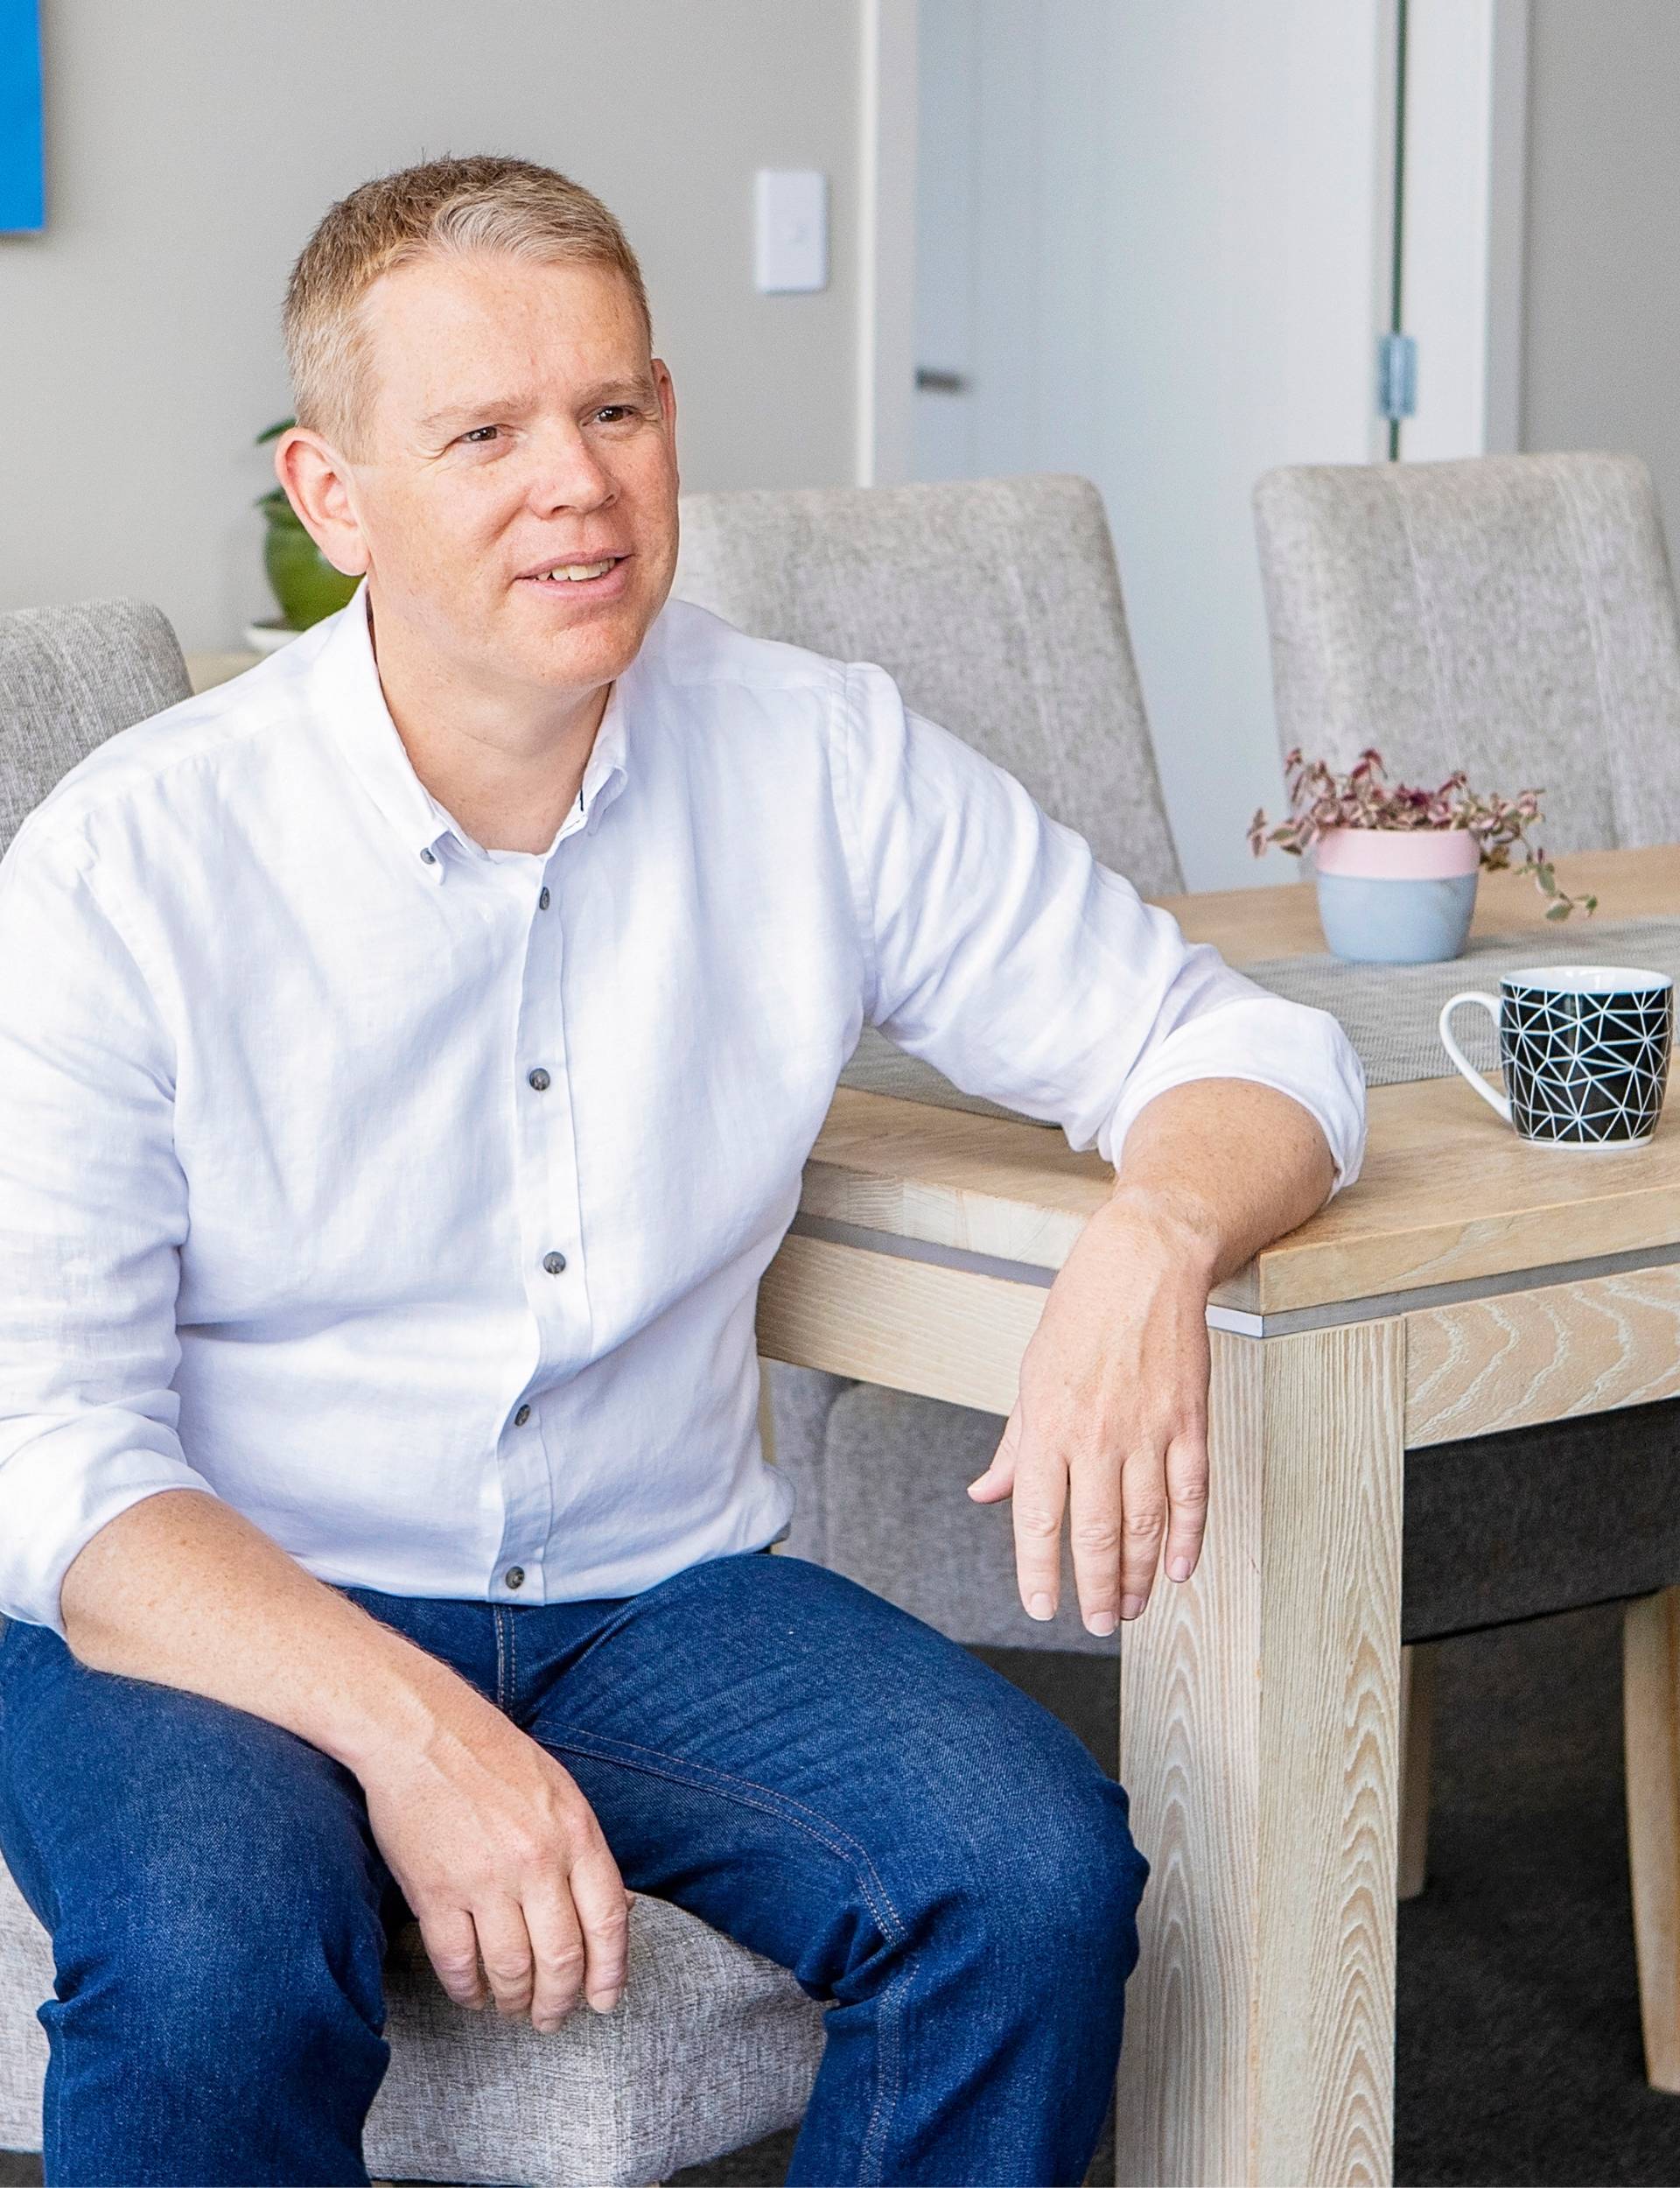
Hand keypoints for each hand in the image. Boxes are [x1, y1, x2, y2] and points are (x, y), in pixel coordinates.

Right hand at [355, 1670, 629, 2031]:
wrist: (421, 1730)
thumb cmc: (493, 1756)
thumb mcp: (560, 1792)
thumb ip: (584, 1851)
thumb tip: (613, 1913)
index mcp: (576, 1832)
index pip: (608, 1922)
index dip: (611, 1973)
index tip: (606, 2001)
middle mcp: (537, 1861)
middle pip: (562, 1958)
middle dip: (560, 2001)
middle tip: (553, 2018)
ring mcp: (485, 1880)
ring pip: (511, 1970)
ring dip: (515, 2001)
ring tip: (513, 2008)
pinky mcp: (436, 1894)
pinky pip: (458, 1964)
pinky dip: (468, 1990)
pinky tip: (473, 1995)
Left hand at [966, 1186, 1213, 1633]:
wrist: (1144, 1262)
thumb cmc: (1080, 1313)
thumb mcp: (1030, 1375)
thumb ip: (1013, 1445)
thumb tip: (986, 1493)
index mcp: (1047, 1425)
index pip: (1038, 1517)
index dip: (1038, 1571)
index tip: (1041, 1607)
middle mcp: (1096, 1436)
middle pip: (1097, 1534)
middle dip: (1096, 1589)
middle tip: (1097, 1623)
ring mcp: (1148, 1431)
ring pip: (1146, 1525)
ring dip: (1139, 1576)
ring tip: (1130, 1607)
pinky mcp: (1191, 1423)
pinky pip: (1192, 1494)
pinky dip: (1188, 1537)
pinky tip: (1178, 1568)